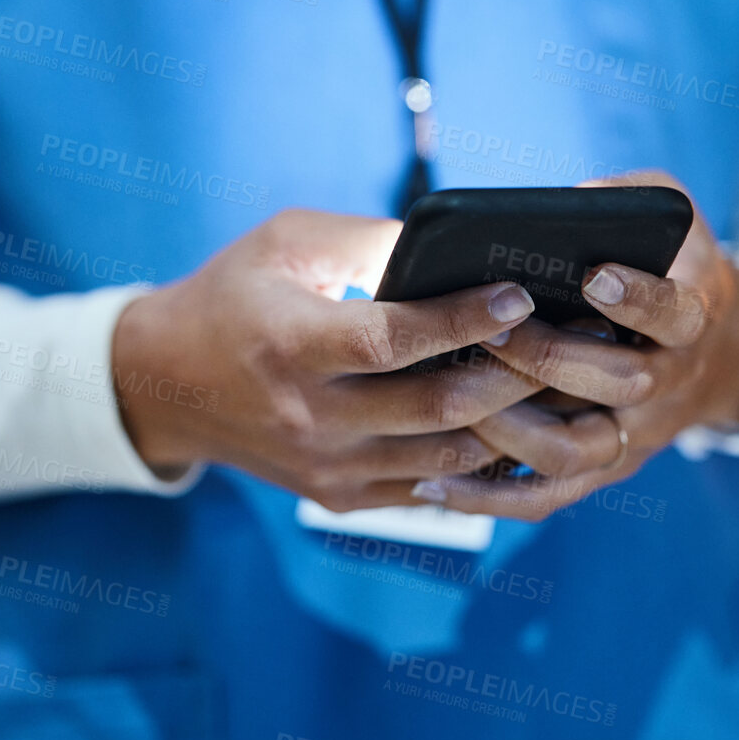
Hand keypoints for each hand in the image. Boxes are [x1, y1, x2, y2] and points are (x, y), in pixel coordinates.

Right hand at [111, 209, 546, 511]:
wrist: (166, 385)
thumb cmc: (236, 295)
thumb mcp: (285, 244)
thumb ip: (370, 241)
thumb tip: (460, 247)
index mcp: (291, 345)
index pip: (393, 340)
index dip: (463, 319)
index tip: (519, 295)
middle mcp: (310, 417)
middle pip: (438, 407)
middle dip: (517, 375)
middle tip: (572, 343)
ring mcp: (328, 468)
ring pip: (449, 458)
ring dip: (516, 424)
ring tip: (564, 386)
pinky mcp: (342, 498)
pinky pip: (434, 491)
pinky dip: (486, 464)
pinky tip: (526, 427)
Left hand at [414, 173, 738, 520]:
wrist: (716, 348)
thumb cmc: (668, 260)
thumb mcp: (665, 213)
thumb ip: (620, 200)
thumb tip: (551, 209)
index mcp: (692, 316)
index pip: (674, 315)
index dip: (637, 298)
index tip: (592, 274)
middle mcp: (670, 383)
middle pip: (621, 383)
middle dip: (553, 357)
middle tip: (490, 330)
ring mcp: (635, 435)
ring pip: (577, 450)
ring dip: (512, 429)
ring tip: (454, 400)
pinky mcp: (601, 469)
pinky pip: (547, 496)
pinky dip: (490, 497)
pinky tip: (432, 484)